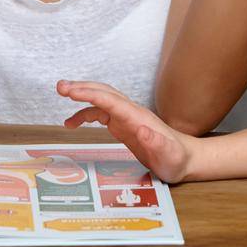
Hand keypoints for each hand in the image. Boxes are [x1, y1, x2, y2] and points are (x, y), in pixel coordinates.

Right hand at [56, 80, 197, 183]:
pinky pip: (100, 113)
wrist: (186, 159)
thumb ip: (156, 142)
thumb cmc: (177, 159)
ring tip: (61, 94)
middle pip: (104, 93)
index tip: (71, 92)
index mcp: (138, 117)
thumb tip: (142, 128)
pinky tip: (72, 123)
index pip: (110, 101)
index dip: (91, 95)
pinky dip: (85, 114)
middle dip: (82, 88)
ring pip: (101, 100)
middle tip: (60, 87)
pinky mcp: (123, 125)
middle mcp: (131, 112)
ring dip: (81, 96)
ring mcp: (127, 117)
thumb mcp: (169, 155)